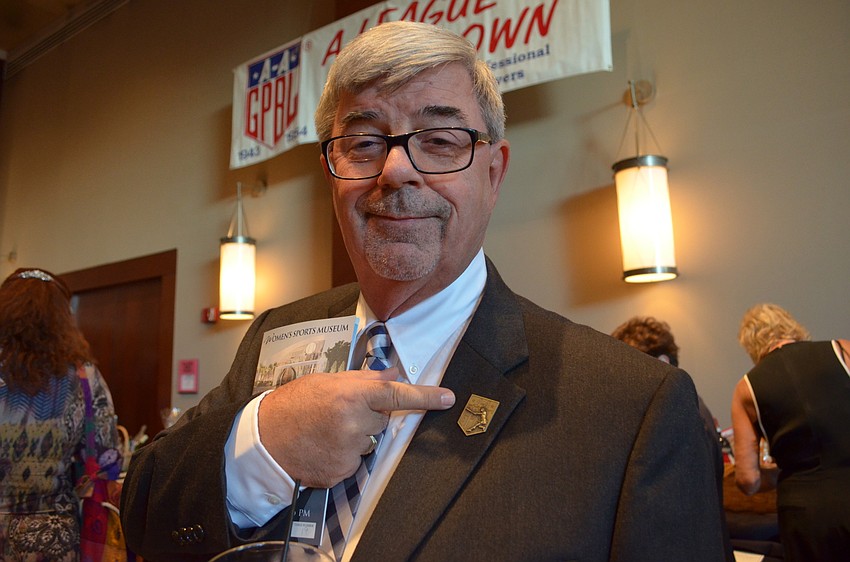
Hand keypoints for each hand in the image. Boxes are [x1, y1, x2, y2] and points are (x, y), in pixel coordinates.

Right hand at [257, 367, 454, 487]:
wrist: (265, 439)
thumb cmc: (294, 404)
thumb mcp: (328, 381)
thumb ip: (364, 379)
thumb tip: (393, 373)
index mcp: (351, 395)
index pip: (397, 394)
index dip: (426, 397)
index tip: (447, 398)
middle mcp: (353, 424)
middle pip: (382, 421)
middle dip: (368, 416)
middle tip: (339, 413)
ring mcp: (348, 451)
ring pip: (369, 443)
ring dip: (356, 437)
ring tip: (327, 430)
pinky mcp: (341, 472)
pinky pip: (356, 462)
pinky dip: (344, 455)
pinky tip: (324, 447)